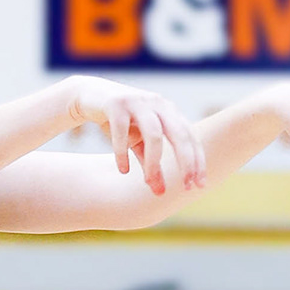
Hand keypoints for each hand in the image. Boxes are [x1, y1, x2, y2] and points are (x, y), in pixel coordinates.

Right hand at [65, 77, 205, 196]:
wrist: (89, 95)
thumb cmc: (121, 121)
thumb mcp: (138, 144)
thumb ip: (151, 165)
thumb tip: (160, 193)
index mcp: (169, 112)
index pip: (190, 137)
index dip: (197, 161)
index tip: (199, 185)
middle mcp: (158, 104)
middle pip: (179, 134)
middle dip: (186, 162)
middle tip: (186, 186)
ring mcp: (138, 102)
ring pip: (153, 134)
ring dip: (154, 161)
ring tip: (149, 182)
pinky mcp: (116, 103)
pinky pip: (121, 131)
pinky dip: (122, 152)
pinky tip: (123, 170)